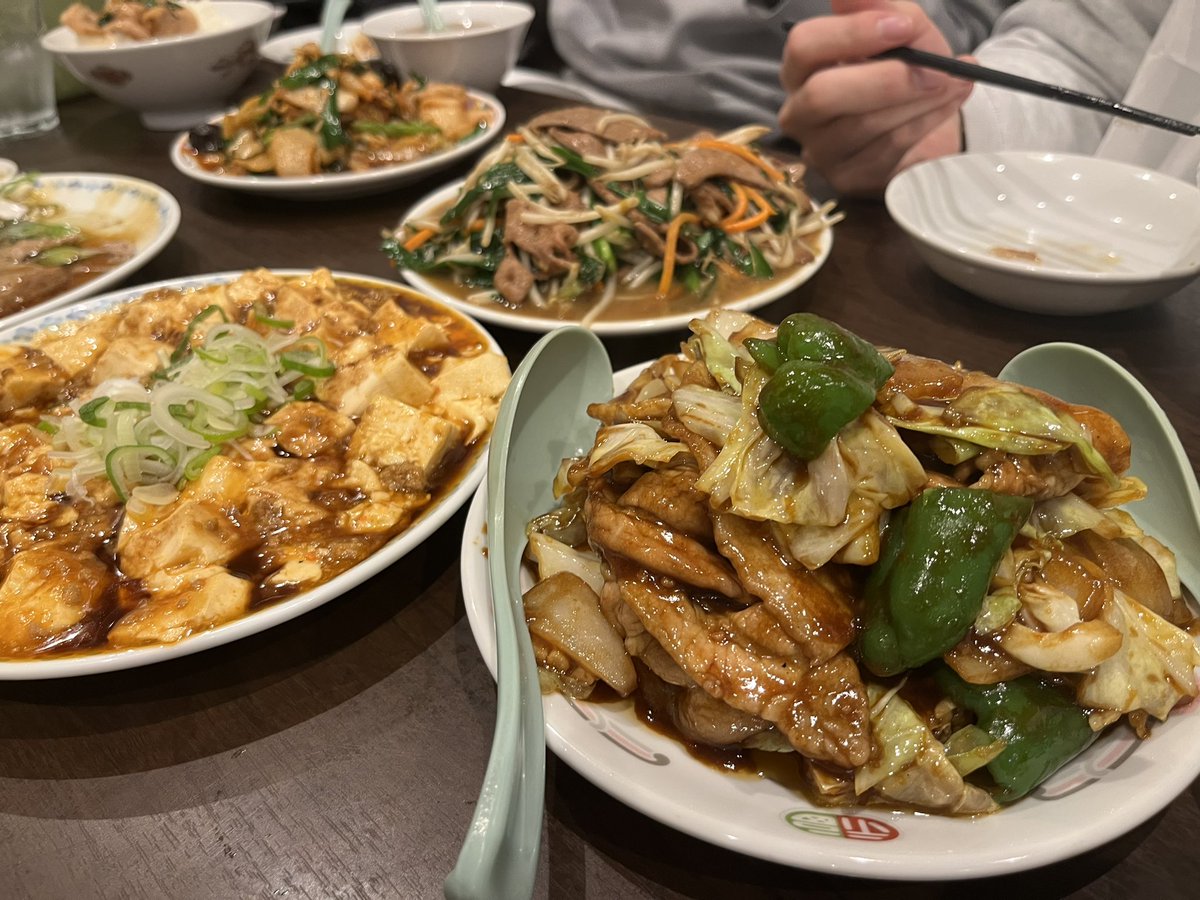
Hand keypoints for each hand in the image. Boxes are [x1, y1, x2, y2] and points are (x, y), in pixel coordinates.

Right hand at [778, 0, 972, 196]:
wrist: (924, 119)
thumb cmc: (902, 70)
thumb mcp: (901, 30)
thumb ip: (884, 9)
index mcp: (801, 68)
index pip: (805, 46)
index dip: (852, 33)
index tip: (903, 26)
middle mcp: (799, 112)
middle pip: (822, 94)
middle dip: (887, 78)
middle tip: (935, 67)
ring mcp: (820, 151)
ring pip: (863, 125)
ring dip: (919, 100)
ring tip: (954, 80)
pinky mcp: (849, 178)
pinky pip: (888, 149)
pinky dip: (927, 121)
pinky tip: (950, 102)